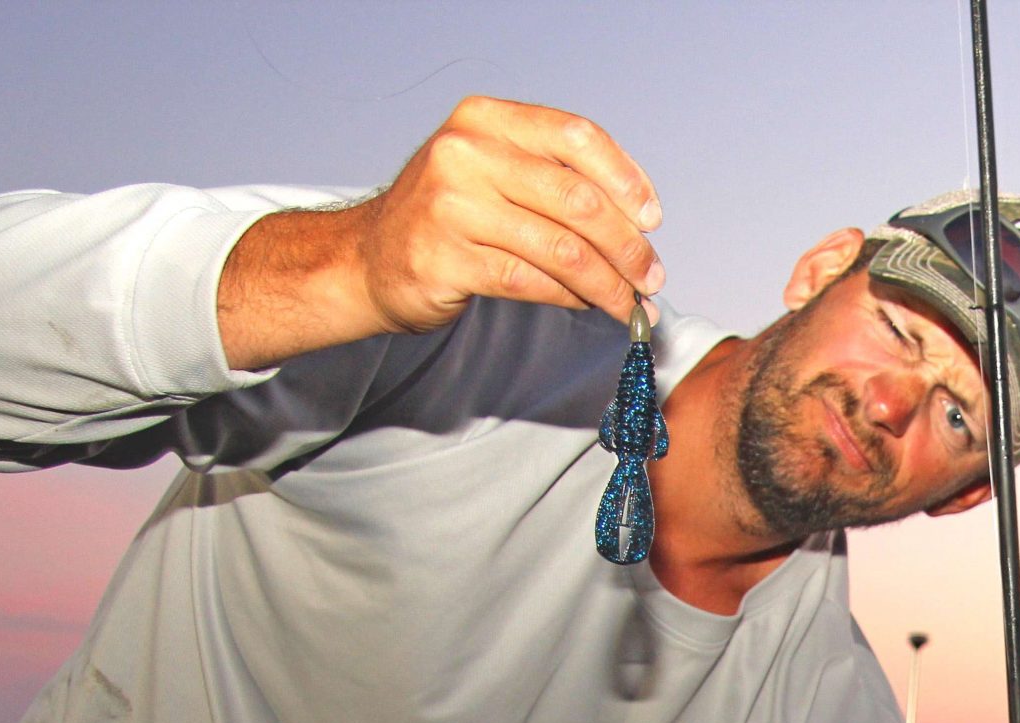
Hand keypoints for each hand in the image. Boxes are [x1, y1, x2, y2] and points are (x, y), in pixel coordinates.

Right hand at [218, 95, 664, 368]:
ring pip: (562, 249)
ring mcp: (450, 206)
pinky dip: (573, 299)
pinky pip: (532, 283)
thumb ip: (555, 179)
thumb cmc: (447, 218)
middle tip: (651, 275)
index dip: (625, 179)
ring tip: (633, 303)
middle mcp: (464, 154)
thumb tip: (639, 222)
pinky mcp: (445, 260)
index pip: (575, 136)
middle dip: (627, 245)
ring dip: (610, 283)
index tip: (651, 218)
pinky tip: (591, 307)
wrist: (367, 259)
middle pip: (577, 199)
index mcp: (485, 119)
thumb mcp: (495, 172)